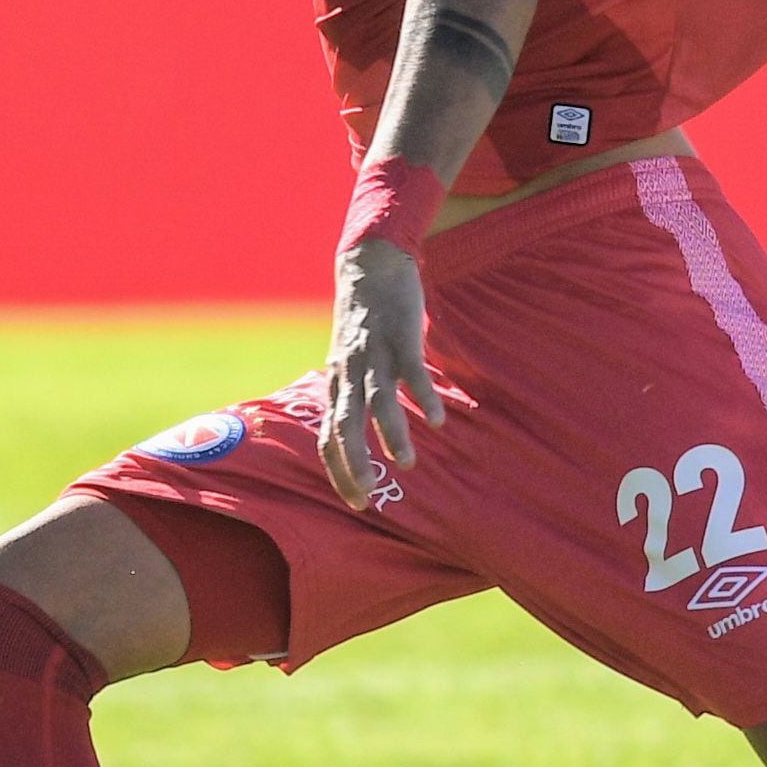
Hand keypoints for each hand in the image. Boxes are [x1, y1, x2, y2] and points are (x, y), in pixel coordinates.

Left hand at [321, 240, 445, 509]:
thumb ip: (349, 392)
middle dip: (354, 464)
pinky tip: (437, 421)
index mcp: (337, 383)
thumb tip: (353, 431)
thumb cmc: (362, 319)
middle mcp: (350, 373)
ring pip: (377, 402)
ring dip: (390, 435)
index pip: (329, 437)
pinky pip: (412, 372)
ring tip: (406, 464)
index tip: (357, 501)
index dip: (340, 471)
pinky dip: (423, 398)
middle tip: (369, 496)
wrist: (370, 265)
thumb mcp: (346, 359)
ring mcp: (375, 355)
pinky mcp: (400, 337)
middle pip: (345, 426)